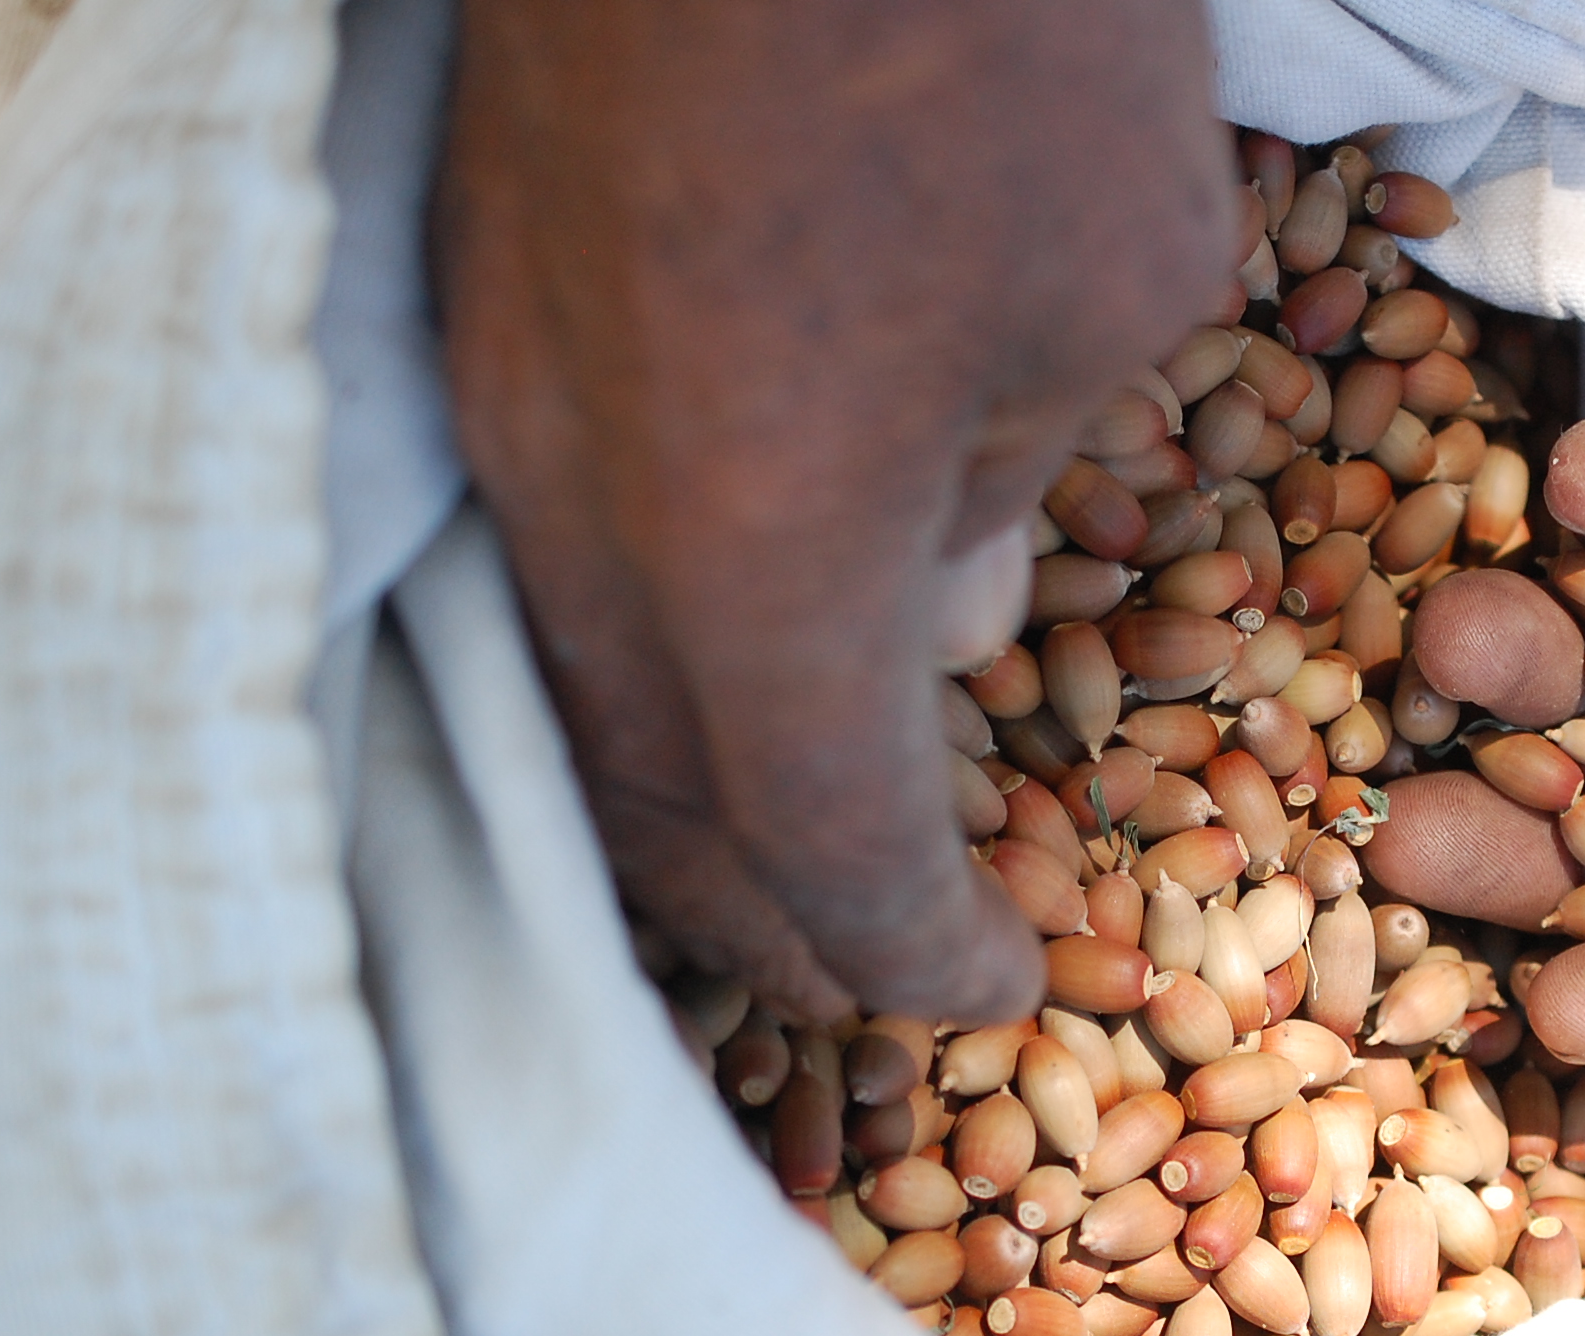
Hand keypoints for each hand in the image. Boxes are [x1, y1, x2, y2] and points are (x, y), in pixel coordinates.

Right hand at [435, 0, 1226, 1024]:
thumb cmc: (986, 13)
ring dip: (680, 803)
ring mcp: (499, 398)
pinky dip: (631, 657)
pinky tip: (706, 648)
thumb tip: (937, 601)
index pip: (818, 845)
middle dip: (774, 921)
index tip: (989, 989)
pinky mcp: (478, 298)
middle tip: (876, 958)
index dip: (908, 948)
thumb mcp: (1106, 282)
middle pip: (654, 814)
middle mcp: (583, 511)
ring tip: (784, 850)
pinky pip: (538, 558)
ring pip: (565, 694)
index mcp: (754, 559)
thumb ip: (1003, 486)